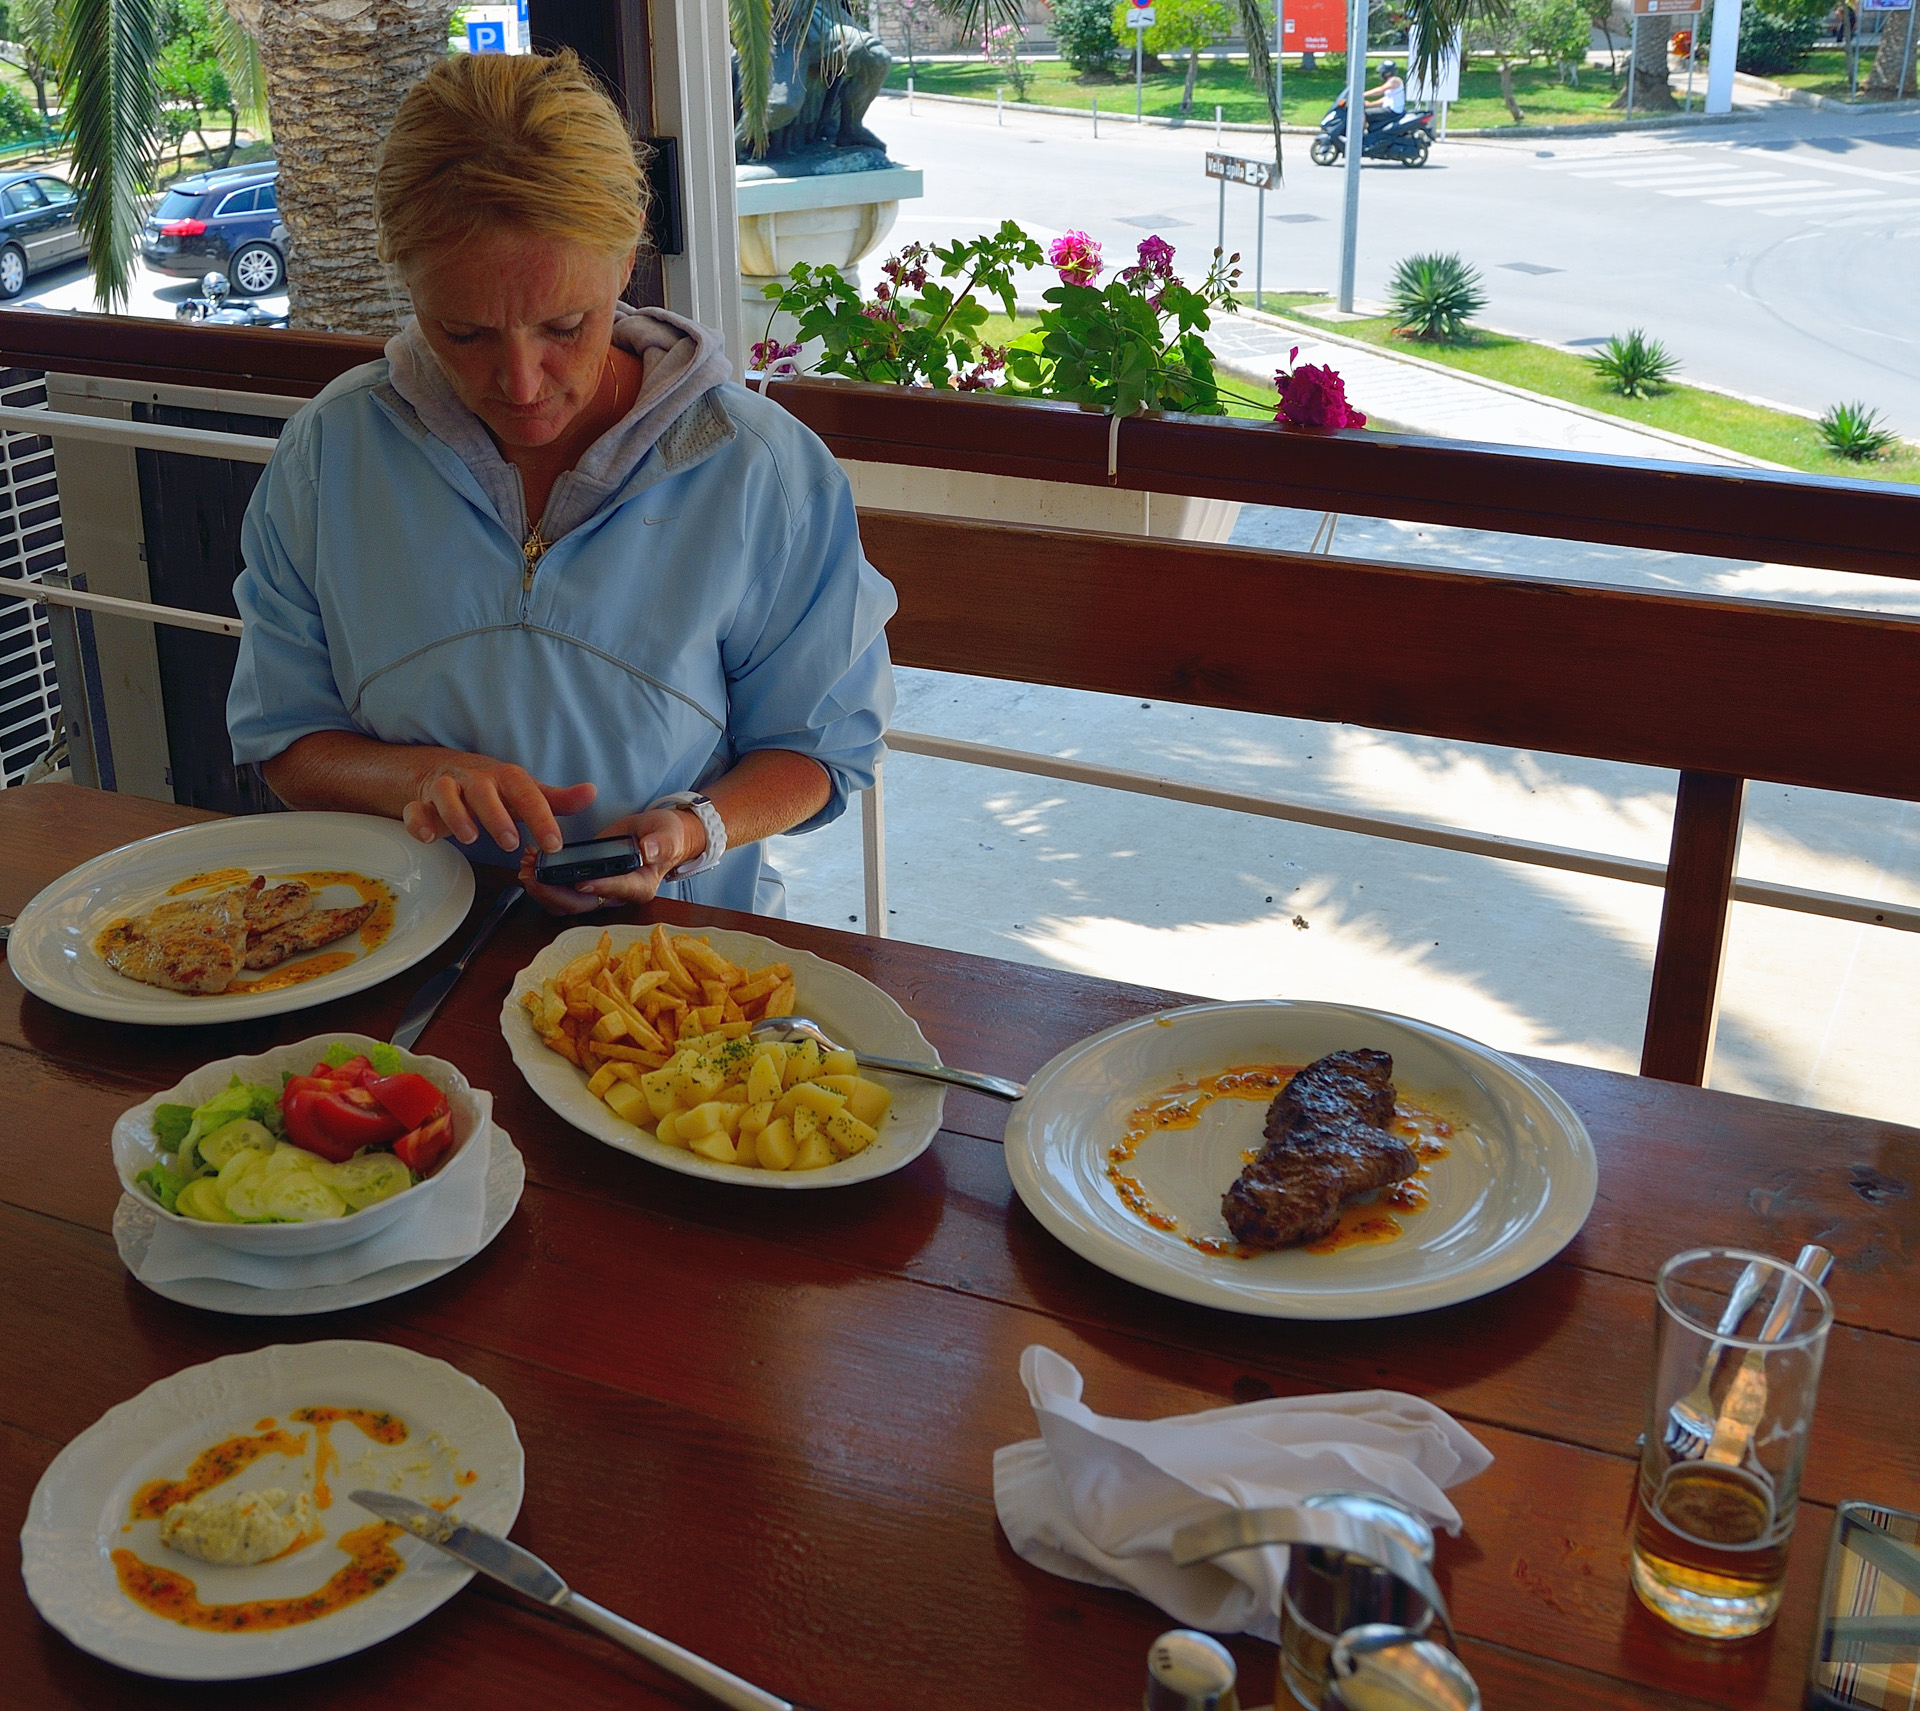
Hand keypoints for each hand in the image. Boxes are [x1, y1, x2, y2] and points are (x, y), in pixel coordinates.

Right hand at [403, 757, 595, 854]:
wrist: (444, 772)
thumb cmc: (493, 789)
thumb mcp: (525, 794)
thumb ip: (556, 800)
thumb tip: (592, 792)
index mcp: (505, 778)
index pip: (527, 793)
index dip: (542, 817)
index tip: (555, 845)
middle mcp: (475, 779)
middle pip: (483, 790)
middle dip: (496, 816)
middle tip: (510, 843)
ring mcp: (446, 788)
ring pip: (445, 793)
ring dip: (457, 816)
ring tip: (471, 839)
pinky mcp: (422, 802)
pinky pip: (415, 809)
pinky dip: (418, 821)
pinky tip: (429, 838)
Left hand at [516, 807, 706, 915]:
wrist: (655, 835)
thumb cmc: (665, 836)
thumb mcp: (668, 834)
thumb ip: (661, 843)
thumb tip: (649, 851)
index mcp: (640, 887)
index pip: (617, 891)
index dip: (599, 887)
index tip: (580, 881)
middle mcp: (616, 896)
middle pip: (583, 903)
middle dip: (555, 892)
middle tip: (534, 876)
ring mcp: (598, 891)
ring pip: (566, 902)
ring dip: (542, 889)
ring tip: (525, 868)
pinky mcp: (583, 883)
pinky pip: (560, 891)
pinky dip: (543, 882)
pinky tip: (530, 864)